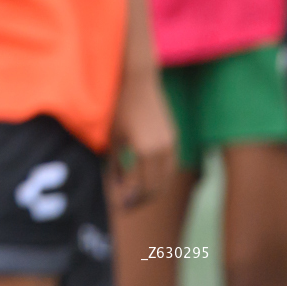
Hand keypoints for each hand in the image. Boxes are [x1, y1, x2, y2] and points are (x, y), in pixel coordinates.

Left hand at [108, 65, 177, 208]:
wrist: (137, 80)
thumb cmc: (118, 106)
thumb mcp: (113, 137)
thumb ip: (114, 163)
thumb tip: (116, 185)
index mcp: (144, 151)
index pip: (141, 187)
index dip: (130, 199)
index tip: (118, 205)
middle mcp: (162, 150)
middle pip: (156, 186)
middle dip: (141, 198)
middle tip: (126, 205)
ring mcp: (171, 143)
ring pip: (166, 177)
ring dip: (152, 188)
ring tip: (135, 193)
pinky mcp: (173, 137)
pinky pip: (170, 164)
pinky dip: (159, 174)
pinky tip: (143, 175)